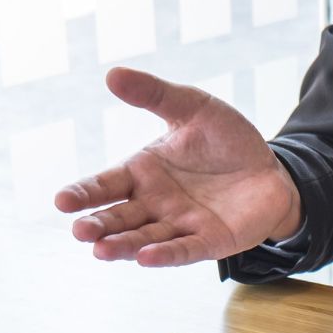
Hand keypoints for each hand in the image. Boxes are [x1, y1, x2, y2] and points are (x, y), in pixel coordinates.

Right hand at [55, 67, 303, 266]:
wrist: (272, 168)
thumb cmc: (227, 140)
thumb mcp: (192, 107)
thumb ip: (154, 95)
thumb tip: (112, 74)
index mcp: (143, 172)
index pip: (105, 185)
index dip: (83, 193)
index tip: (61, 201)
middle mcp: (155, 203)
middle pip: (119, 217)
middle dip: (98, 225)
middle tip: (78, 232)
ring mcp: (180, 225)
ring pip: (145, 238)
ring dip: (123, 245)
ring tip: (101, 251)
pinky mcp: (209, 242)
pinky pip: (183, 250)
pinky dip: (165, 255)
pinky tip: (145, 258)